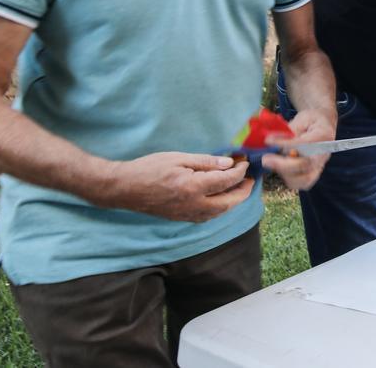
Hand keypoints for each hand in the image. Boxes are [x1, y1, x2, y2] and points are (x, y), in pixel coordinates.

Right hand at [97, 152, 253, 221]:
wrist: (124, 188)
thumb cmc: (149, 168)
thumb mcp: (179, 158)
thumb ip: (206, 162)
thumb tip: (229, 164)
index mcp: (193, 187)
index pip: (227, 181)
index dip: (240, 172)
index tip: (245, 163)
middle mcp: (194, 205)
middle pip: (229, 202)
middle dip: (243, 191)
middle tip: (250, 179)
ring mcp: (188, 214)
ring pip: (220, 212)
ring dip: (233, 201)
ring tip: (240, 188)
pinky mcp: (182, 218)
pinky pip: (208, 216)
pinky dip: (220, 208)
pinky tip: (221, 198)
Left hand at [261, 107, 335, 190]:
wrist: (323, 125)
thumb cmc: (310, 121)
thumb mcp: (301, 119)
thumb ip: (288, 131)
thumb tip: (268, 141)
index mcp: (323, 136)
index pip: (304, 144)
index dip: (285, 144)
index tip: (268, 141)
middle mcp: (323, 154)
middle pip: (305, 165)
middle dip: (283, 165)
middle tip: (265, 159)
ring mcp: (319, 166)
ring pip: (303, 179)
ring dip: (284, 173)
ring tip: (271, 162)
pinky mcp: (313, 174)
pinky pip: (301, 183)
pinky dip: (288, 179)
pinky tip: (278, 168)